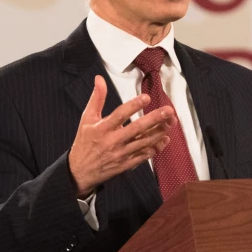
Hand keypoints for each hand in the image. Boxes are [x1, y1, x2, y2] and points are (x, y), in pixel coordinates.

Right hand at [68, 76, 175, 196]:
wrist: (80, 171)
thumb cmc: (84, 142)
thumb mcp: (86, 119)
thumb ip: (96, 98)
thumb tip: (99, 79)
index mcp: (102, 128)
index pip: (120, 115)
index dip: (134, 105)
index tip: (147, 97)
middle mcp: (113, 141)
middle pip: (137, 128)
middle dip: (155, 119)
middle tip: (169, 111)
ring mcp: (121, 154)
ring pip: (144, 142)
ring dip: (159, 132)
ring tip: (171, 122)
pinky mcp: (126, 165)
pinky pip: (144, 156)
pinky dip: (156, 148)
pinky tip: (165, 139)